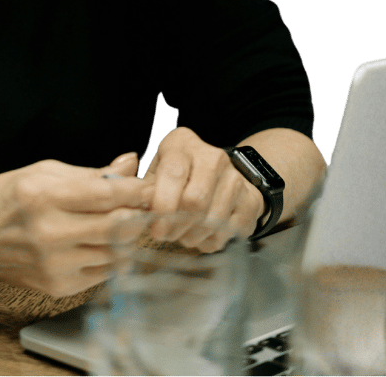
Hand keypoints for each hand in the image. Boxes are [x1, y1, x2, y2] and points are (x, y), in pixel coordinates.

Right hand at [0, 152, 153, 298]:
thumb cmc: (5, 199)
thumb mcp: (43, 172)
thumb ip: (91, 173)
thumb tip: (130, 164)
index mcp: (44, 197)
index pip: (107, 195)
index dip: (136, 190)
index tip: (150, 186)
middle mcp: (50, 234)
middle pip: (118, 227)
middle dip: (138, 214)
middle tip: (145, 205)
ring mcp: (54, 265)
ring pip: (116, 253)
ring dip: (127, 236)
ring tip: (122, 221)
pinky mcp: (58, 287)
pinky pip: (102, 272)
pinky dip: (110, 255)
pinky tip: (100, 241)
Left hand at [142, 127, 266, 251]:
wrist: (221, 175)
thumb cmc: (178, 174)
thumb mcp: (157, 171)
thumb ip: (144, 187)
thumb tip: (134, 206)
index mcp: (183, 144)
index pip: (173, 174)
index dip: (162, 206)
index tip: (154, 227)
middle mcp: (213, 156)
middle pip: (195, 201)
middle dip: (176, 226)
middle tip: (166, 234)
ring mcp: (235, 178)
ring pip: (213, 220)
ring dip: (192, 236)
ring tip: (182, 235)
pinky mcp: (251, 200)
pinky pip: (229, 231)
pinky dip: (211, 241)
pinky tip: (201, 236)